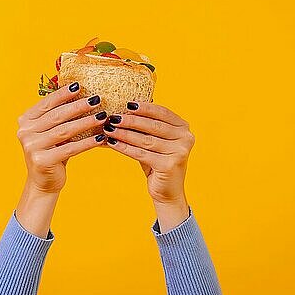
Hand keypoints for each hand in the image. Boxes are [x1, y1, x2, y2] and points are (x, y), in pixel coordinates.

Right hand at [15, 82, 106, 236]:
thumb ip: (59, 115)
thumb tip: (81, 93)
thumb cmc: (52, 152)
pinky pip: (70, 148)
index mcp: (25, 121)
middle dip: (78, 106)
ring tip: (102, 116)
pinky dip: (87, 143)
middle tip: (96, 99)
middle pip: (57, 116)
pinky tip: (100, 138)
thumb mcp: (51, 131)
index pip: (46, 103)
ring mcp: (32, 147)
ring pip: (64, 131)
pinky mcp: (42, 161)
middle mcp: (25, 132)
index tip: (79, 85)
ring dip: (86, 122)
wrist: (43, 182)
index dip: (63, 94)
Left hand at [102, 101, 194, 232]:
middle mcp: (186, 138)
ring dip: (124, 133)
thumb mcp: (154, 141)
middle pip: (153, 125)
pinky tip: (112, 142)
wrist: (167, 191)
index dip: (144, 107)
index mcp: (184, 128)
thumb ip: (145, 126)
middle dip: (131, 120)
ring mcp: (180, 152)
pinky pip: (141, 154)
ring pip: (145, 140)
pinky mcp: (169, 165)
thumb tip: (122, 109)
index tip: (126, 103)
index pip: (162, 112)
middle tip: (113, 116)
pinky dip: (124, 147)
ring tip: (108, 128)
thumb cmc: (158, 162)